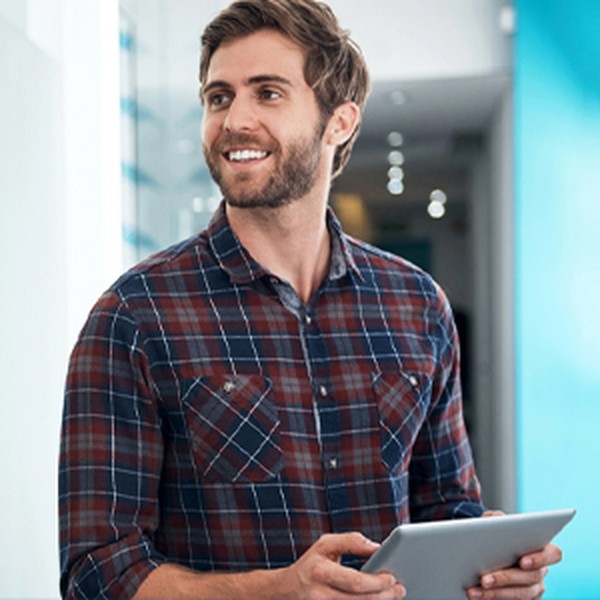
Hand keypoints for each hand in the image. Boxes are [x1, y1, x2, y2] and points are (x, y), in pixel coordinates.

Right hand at [283, 532, 405, 598]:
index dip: (376, 582)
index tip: (392, 577)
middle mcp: (320, 595)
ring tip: (394, 595)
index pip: (354, 581)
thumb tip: (377, 547)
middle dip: (384, 595)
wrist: (286, 591)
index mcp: (320, 572)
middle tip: (400, 588)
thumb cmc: (311, 564)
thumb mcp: (324, 544)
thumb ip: (350, 542)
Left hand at [467, 511, 562, 598]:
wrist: (485, 552)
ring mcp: (534, 589)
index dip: (540, 558)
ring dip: (495, 593)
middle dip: (505, 578)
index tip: (522, 561)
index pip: (553, 554)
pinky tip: (477, 597)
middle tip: (484, 580)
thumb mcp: (494, 523)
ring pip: (520, 594)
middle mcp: (541, 571)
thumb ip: (496, 519)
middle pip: (531, 577)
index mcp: (541, 548)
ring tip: (473, 592)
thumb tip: (494, 520)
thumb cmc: (495, 535)